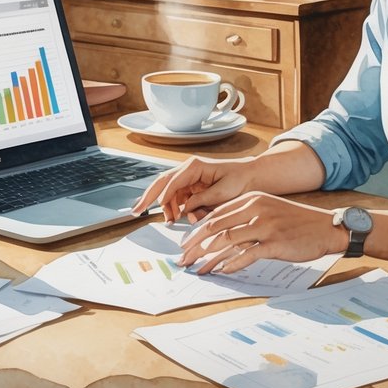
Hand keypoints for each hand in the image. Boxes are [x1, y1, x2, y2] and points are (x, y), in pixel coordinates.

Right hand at [132, 155, 256, 223]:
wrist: (251, 177)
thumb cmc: (240, 181)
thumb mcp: (223, 192)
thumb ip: (202, 200)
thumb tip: (185, 209)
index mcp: (195, 166)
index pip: (172, 180)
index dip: (164, 195)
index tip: (157, 207)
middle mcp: (188, 169)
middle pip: (161, 182)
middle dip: (148, 197)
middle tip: (136, 211)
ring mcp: (188, 178)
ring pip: (168, 192)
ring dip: (166, 207)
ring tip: (170, 221)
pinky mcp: (192, 186)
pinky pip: (177, 197)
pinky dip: (175, 207)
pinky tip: (177, 216)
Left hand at [178, 192, 342, 274]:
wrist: (326, 227)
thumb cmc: (296, 221)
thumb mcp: (268, 210)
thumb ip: (245, 217)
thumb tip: (221, 235)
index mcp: (251, 199)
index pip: (215, 214)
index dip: (196, 230)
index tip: (186, 244)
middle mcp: (254, 209)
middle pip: (215, 227)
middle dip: (195, 245)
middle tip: (183, 258)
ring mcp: (264, 225)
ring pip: (226, 241)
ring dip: (208, 257)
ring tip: (197, 269)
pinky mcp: (274, 242)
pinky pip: (246, 255)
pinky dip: (231, 265)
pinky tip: (221, 272)